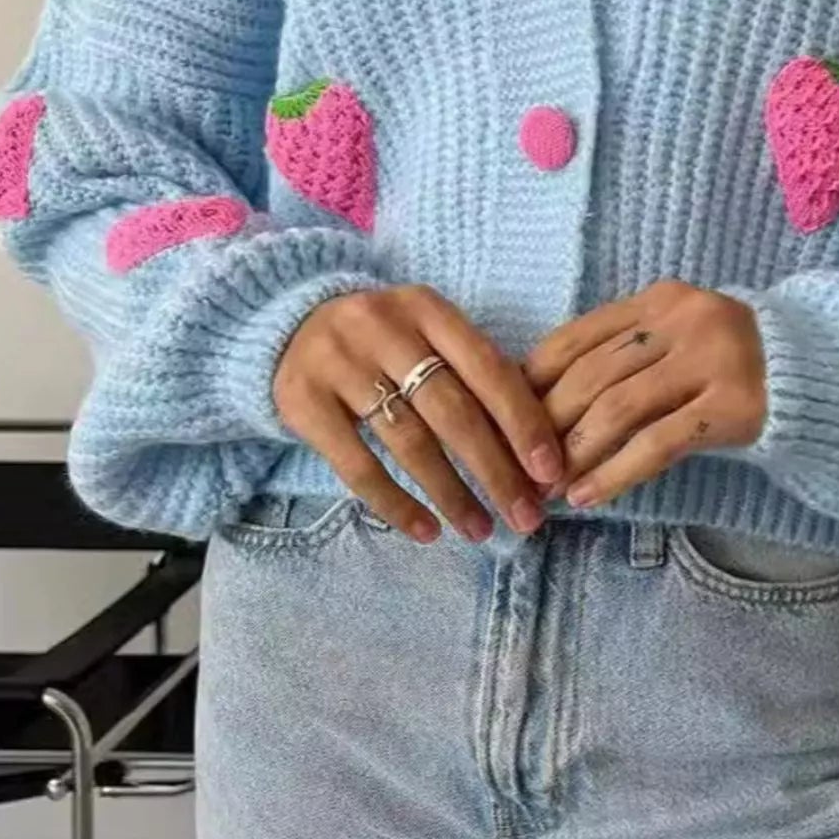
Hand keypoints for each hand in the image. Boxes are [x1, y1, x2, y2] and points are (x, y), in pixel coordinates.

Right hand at [273, 285, 563, 542]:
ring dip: (452, 494)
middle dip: (495, 470)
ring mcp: (340, 363)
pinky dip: (395, 503)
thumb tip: (534, 452)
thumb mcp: (425, 335)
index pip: (487, 367)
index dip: (522, 422)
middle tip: (526, 517)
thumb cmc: (382, 342)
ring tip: (480, 530)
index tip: (550, 471)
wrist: (288, 326)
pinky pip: (358, 465)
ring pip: (409, 441)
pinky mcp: (303, 401)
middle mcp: (383, 328)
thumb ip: (472, 377)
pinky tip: (426, 530)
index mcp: (427, 308)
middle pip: (452, 410)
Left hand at [522, 280, 765, 508]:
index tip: (505, 418)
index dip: (533, 380)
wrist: (816, 374)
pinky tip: (588, 496)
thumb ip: (625, 352)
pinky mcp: (731, 405)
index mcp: (659, 299)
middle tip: (521, 464)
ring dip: (575, 453)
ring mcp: (710, 360)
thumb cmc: (731, 361)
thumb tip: (541, 396)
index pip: (577, 337)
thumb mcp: (677, 337)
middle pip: (592, 375)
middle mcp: (682, 320)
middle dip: (547, 425)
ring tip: (550, 486)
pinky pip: (657, 443)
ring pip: (618, 409)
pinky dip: (614, 473)